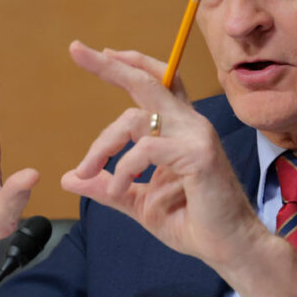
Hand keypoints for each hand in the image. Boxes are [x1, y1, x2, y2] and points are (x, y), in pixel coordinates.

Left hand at [61, 42, 296, 296]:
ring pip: (136, 119)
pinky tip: (119, 188)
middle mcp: (189, 123)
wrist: (227, 247)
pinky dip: (125, 168)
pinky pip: (147, 150)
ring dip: (102, 144)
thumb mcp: (138, 201)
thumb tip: (68, 177)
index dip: (130, 65)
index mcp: (178, 128)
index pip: (156, 83)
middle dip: (110, 65)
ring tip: (86, 171)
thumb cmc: (191, 221)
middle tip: (77, 50)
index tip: (99, 53)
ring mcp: (196, 135)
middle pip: (148, 81)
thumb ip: (108, 186)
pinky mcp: (198, 155)